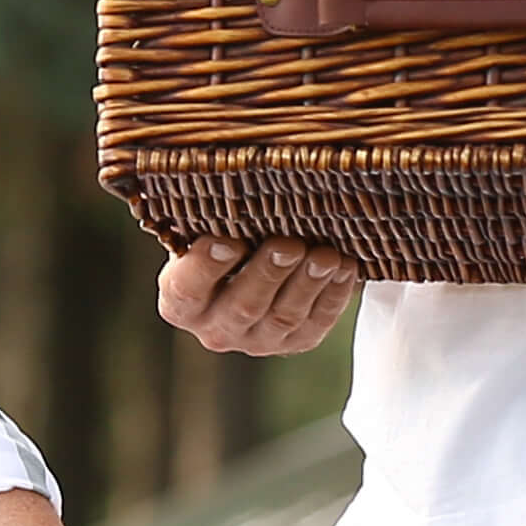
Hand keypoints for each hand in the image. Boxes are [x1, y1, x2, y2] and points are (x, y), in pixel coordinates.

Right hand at [159, 238, 354, 358]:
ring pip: (283, 317)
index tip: (228, 241)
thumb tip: (227, 183)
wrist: (249, 273)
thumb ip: (207, 222)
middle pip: (242, 307)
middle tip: (288, 245)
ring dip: (306, 284)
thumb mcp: (204, 235)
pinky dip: (333, 295)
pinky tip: (344, 268)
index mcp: (181, 304)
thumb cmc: (223, 243)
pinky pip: (317, 323)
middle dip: (268, 274)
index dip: (206, 267)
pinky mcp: (295, 342)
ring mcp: (258, 341)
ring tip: (324, 256)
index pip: (187, 289)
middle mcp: (216, 330)